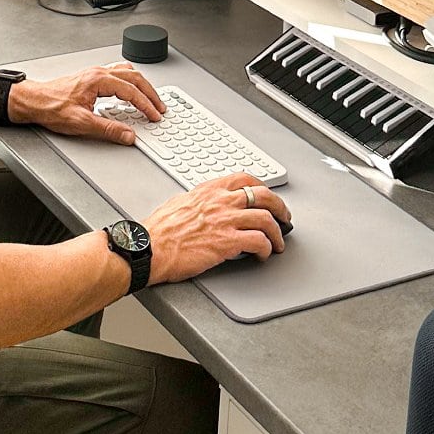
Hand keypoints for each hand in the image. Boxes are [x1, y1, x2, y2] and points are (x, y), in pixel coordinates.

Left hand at [11, 63, 166, 143]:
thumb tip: (128, 134)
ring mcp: (95, 73)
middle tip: (159, 107)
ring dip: (142, 85)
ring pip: (128, 73)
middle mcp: (98, 73)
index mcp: (98, 80)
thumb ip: (108, 129)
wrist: (33, 101)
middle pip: (134, 78)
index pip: (131, 91)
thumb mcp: (81, 123)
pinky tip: (131, 91)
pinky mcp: (92, 78)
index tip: (154, 115)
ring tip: (151, 98)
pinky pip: (119, 74)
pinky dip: (131, 82)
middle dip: (150, 93)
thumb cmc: (51, 107)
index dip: (146, 105)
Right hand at [143, 175, 290, 284]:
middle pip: (263, 195)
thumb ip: (198, 201)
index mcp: (209, 190)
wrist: (149, 248)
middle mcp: (220, 201)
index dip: (262, 187)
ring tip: (277, 243)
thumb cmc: (158, 231)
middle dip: (280, 207)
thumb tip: (203, 205)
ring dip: (277, 232)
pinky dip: (266, 249)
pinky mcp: (227, 242)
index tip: (268, 196)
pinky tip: (263, 255)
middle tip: (284, 218)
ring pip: (266, 218)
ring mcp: (225, 220)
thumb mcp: (179, 203)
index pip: (244, 179)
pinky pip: (259, 241)